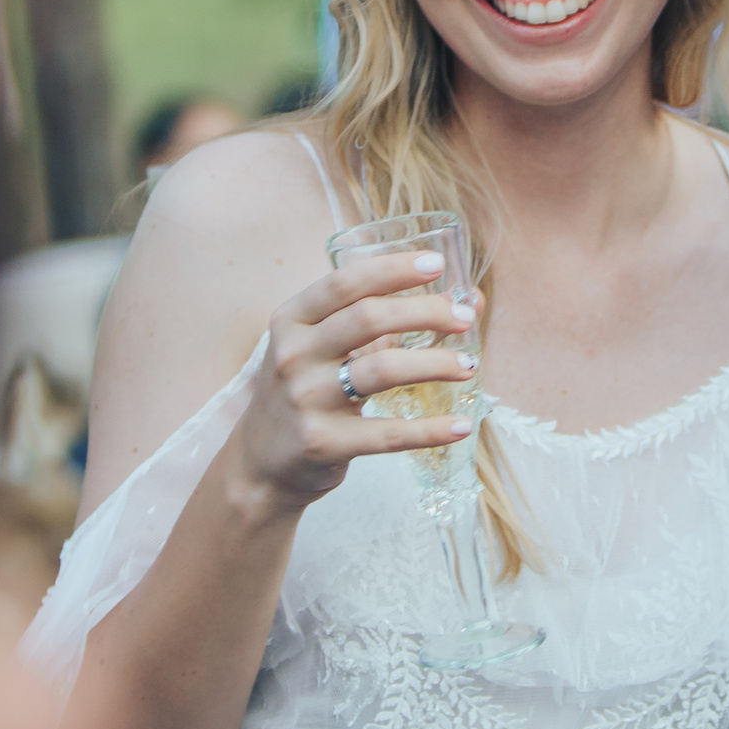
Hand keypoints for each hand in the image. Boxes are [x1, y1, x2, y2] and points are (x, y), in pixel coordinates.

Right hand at [225, 250, 478, 517]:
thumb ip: (385, 322)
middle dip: (425, 312)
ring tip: (469, 366)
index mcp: (292, 320)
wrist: (259, 464)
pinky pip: (387, 433)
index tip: (436, 264)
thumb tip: (468, 297)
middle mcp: (293, 354)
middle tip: (463, 317)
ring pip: (383, 370)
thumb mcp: (323, 348)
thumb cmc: (304, 392)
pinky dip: (429, 430)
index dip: (392, 269)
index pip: (345, 283)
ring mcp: (305, 400)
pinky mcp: (322, 443)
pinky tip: (461, 426)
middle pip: (369, 318)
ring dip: (435, 364)